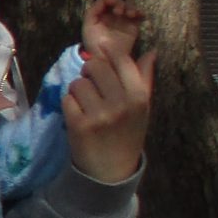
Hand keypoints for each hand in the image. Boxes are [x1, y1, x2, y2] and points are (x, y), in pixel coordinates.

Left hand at [63, 0, 151, 183]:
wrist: (111, 170)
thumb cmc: (127, 134)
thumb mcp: (142, 108)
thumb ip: (144, 78)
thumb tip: (150, 52)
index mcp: (139, 95)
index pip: (121, 60)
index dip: (108, 51)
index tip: (101, 47)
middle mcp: (121, 103)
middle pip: (96, 66)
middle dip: (90, 70)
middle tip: (92, 81)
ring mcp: (99, 114)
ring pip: (78, 82)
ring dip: (78, 89)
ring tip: (86, 102)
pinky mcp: (79, 125)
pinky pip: (67, 99)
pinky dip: (69, 104)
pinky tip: (78, 115)